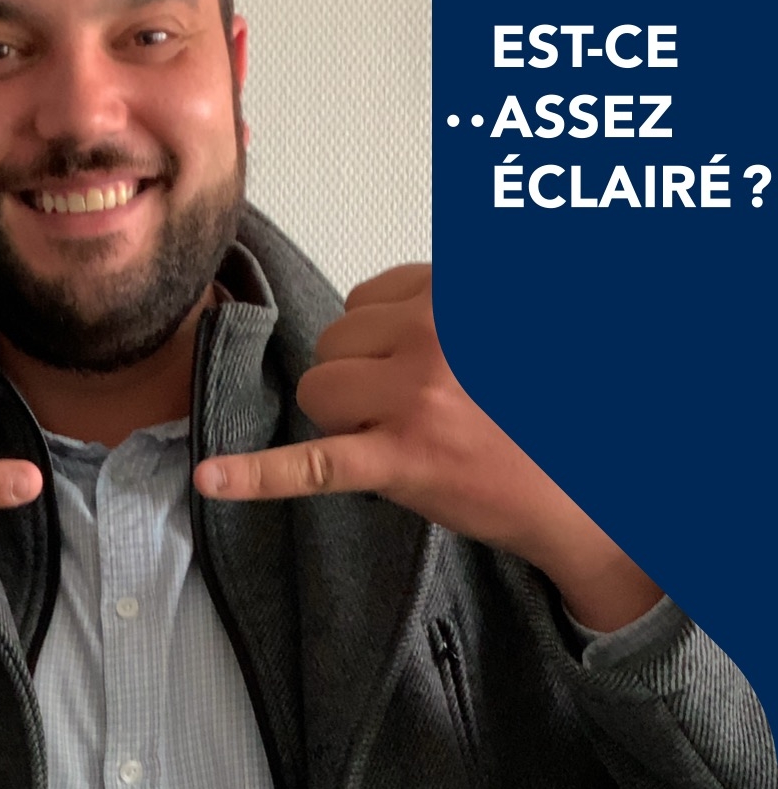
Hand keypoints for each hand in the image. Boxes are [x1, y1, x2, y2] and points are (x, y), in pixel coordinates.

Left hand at [193, 265, 661, 630]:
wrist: (576, 493)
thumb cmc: (532, 419)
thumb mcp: (500, 332)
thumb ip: (448, 304)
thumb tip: (388, 301)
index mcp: (457, 295)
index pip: (368, 300)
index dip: (381, 342)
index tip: (419, 371)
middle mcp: (432, 336)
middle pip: (336, 344)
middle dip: (360, 379)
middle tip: (419, 412)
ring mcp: (412, 399)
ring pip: (318, 390)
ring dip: (343, 417)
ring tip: (401, 438)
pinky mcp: (398, 461)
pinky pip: (311, 466)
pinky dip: (256, 476)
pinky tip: (212, 479)